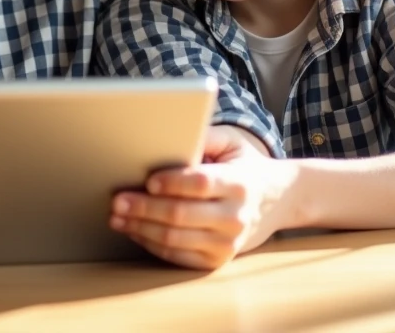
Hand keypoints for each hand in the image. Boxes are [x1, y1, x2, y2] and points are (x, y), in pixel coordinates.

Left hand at [109, 126, 293, 269]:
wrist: (277, 200)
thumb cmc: (244, 167)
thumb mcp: (232, 143)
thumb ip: (203, 136)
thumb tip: (167, 134)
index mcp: (239, 183)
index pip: (201, 183)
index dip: (172, 182)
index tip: (148, 180)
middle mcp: (235, 216)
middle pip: (180, 215)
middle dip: (144, 208)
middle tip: (117, 201)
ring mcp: (227, 243)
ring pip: (174, 239)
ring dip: (140, 229)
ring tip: (117, 218)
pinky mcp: (218, 260)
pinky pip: (178, 257)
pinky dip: (151, 245)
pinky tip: (135, 232)